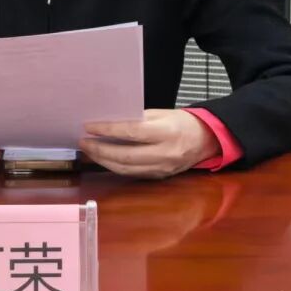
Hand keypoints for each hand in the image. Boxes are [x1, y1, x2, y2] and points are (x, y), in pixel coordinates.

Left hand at [79, 109, 220, 178]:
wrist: (206, 140)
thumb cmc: (182, 122)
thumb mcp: (162, 113)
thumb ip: (137, 119)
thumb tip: (110, 122)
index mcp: (166, 132)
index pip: (131, 132)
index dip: (108, 130)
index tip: (90, 127)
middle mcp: (165, 153)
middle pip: (126, 156)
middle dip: (100, 150)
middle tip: (84, 142)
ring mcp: (162, 168)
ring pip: (127, 169)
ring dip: (104, 161)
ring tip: (90, 151)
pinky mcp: (159, 177)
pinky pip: (133, 175)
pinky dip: (116, 168)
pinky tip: (105, 160)